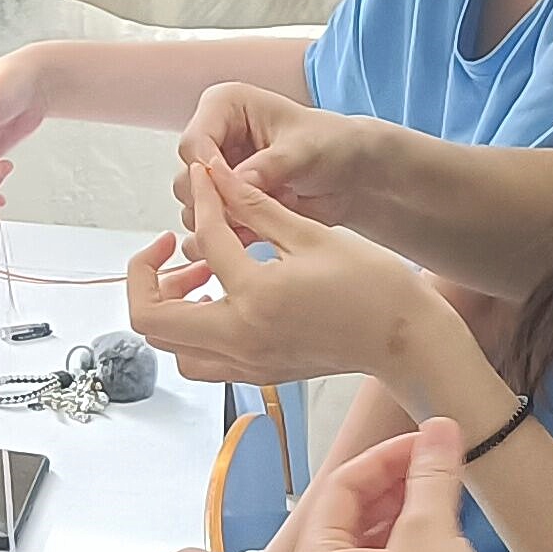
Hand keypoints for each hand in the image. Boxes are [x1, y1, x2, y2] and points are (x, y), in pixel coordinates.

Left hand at [124, 157, 439, 386]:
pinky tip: (218, 296)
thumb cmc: (372, 287)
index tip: (207, 181)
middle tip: (166, 246)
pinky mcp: (256, 374)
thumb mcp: (312, 235)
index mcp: (255, 298)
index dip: (204, 201)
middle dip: (146, 273)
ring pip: (170, 345)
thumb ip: (257, 208)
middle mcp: (240, 339)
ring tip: (196, 273)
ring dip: (167, 306)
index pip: (205, 241)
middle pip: (151, 316)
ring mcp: (246, 364)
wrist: (406, 341)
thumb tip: (219, 176)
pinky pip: (199, 359)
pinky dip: (191, 328)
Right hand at [174, 86, 372, 227]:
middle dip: (222, 201)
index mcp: (224, 106)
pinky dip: (233, 234)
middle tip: (262, 207)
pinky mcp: (223, 199)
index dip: (210, 173)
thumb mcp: (305, 149)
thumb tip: (239, 182)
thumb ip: (271, 164)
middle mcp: (212, 137)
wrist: (349, 174)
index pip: (193, 143)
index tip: (240, 190)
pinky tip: (264, 229)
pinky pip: (209, 226)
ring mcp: (216, 171)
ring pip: (195, 206)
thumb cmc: (331, 144)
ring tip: (271, 213)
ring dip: (230, 220)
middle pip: (188, 179)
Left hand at [268, 424, 511, 551]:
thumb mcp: (435, 533)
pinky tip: (441, 531)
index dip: (388, 454)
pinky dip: (405, 544)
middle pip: (349, 512)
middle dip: (395, 481)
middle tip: (440, 459)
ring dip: (403, 510)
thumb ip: (432, 473)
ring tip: (445, 490)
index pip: (341, 485)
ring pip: (365, 541)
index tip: (429, 439)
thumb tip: (439, 428)